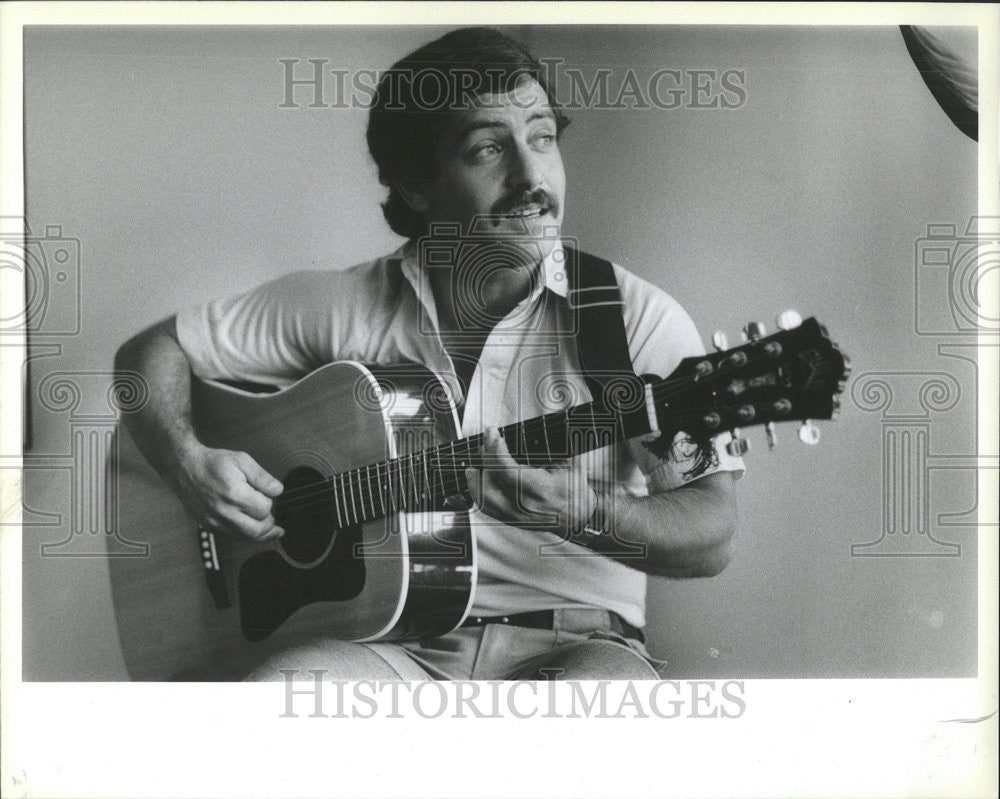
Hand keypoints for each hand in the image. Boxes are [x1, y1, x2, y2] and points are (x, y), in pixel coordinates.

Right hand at [173, 443, 284, 541]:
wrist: (186, 468)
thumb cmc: (213, 463)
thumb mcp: (242, 460)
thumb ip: (262, 477)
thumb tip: (278, 490)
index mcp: (233, 493)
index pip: (263, 509)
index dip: (269, 501)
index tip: (266, 494)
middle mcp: (223, 511)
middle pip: (257, 530)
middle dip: (269, 521)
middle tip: (269, 511)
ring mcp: (215, 522)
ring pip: (246, 538)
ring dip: (261, 532)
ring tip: (270, 524)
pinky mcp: (210, 527)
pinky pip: (234, 537)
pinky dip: (247, 534)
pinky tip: (255, 527)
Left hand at [464, 427, 596, 536]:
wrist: (578, 517)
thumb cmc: (574, 489)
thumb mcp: (573, 461)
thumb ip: (564, 437)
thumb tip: (561, 407)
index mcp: (542, 490)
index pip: (508, 471)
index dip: (496, 450)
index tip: (493, 433)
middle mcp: (526, 506)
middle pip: (491, 483)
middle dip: (485, 457)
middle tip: (488, 441)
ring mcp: (515, 516)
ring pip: (484, 497)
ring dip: (476, 475)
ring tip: (478, 458)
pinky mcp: (509, 519)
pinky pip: (486, 506)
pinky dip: (478, 489)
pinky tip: (478, 476)